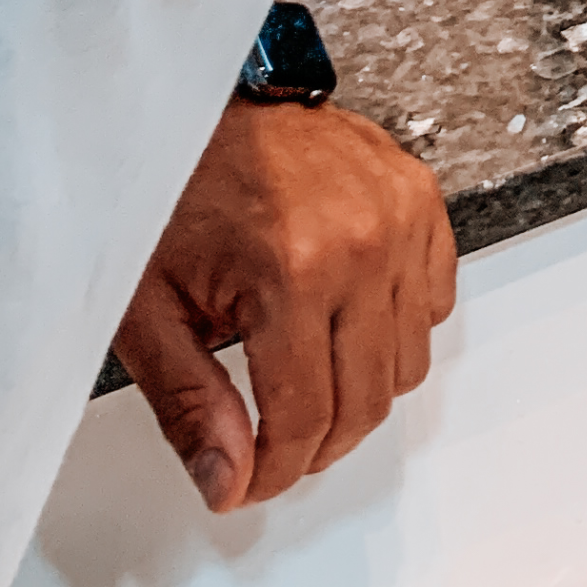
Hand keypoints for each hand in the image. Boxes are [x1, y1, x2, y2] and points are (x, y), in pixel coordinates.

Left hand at [113, 97, 456, 514]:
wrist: (207, 101)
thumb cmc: (172, 190)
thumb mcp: (150, 309)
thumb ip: (190, 405)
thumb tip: (227, 482)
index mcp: (292, 270)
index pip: (306, 420)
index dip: (273, 473)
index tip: (246, 485)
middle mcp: (363, 242)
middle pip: (365, 403)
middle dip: (314, 448)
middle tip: (270, 448)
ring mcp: (401, 216)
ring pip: (408, 363)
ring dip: (358, 394)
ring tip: (303, 384)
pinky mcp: (421, 198)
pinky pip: (436, 303)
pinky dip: (397, 333)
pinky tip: (344, 327)